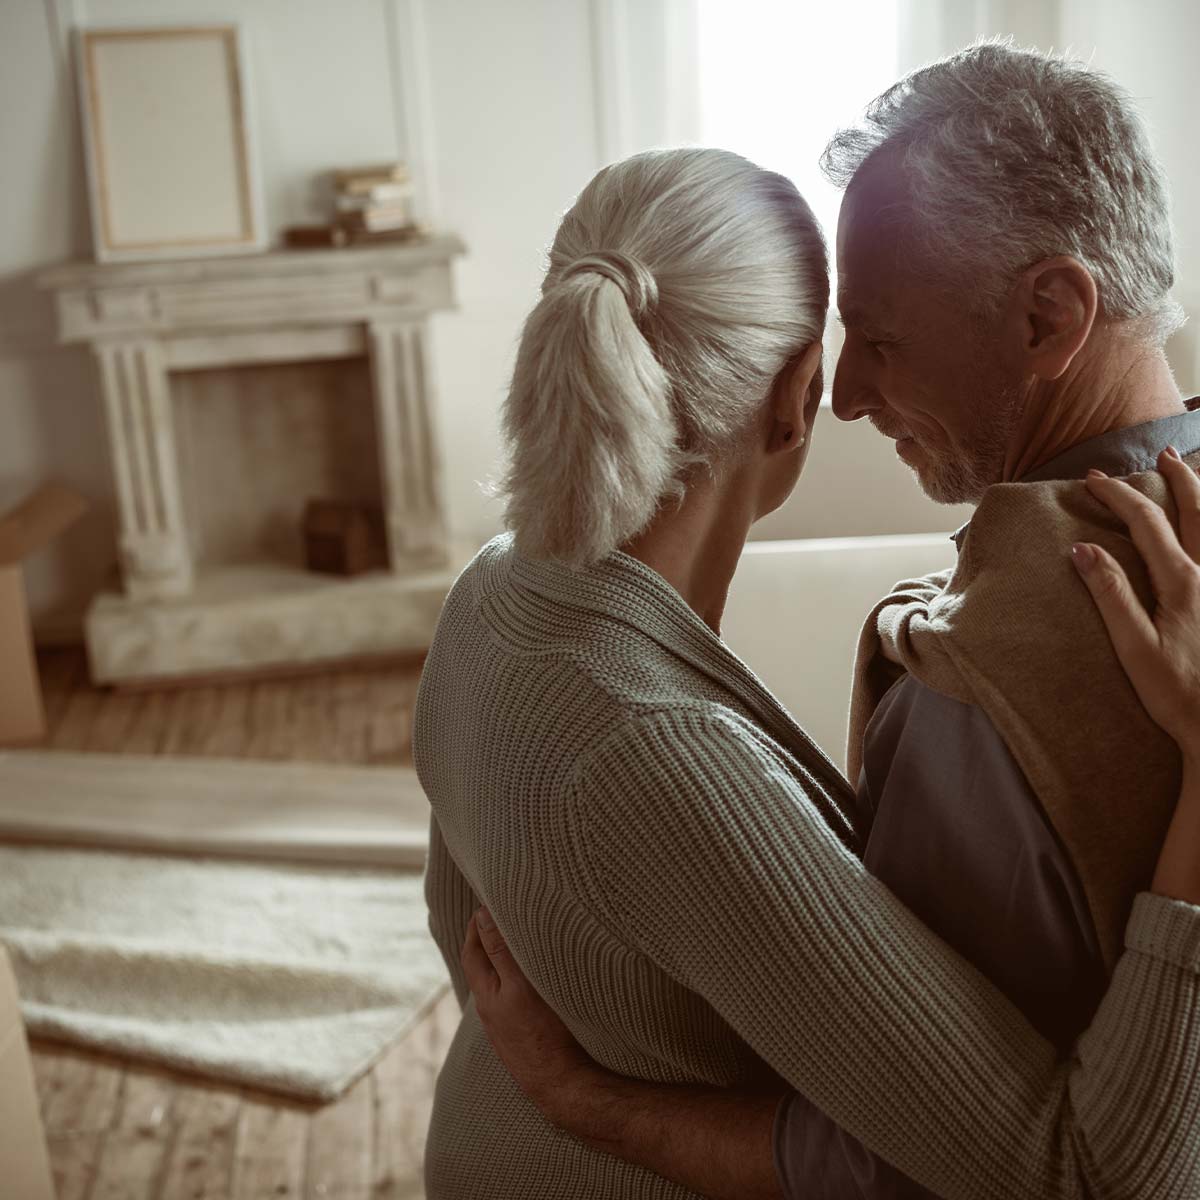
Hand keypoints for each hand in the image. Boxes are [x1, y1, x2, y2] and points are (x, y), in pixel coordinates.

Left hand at [460, 907, 597, 1114]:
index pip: (472, 952)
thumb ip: (500, 951)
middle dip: (485, 942)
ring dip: (500, 963)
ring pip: (496, 986)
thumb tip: (483, 916)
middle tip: (496, 918)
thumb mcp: (519, 986)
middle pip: (481, 969)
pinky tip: (529, 983)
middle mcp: (490, 1012)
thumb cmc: (541, 1034)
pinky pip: (510, 1002)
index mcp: (485, 996)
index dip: (475, 927)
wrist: (560, 1086)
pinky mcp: (521, 1038)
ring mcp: (505, 1027)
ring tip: (513, 944)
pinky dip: (513, 983)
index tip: (484, 904)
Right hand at [1073, 446, 1199, 762]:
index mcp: (1183, 582)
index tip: (1092, 480)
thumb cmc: (1179, 694)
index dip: (1118, 496)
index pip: (1146, 523)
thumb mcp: (1135, 648)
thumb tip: (1082, 548)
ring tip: (1198, 472)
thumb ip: (1111, 594)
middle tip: (1163, 454)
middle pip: (1197, 510)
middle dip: (1177, 478)